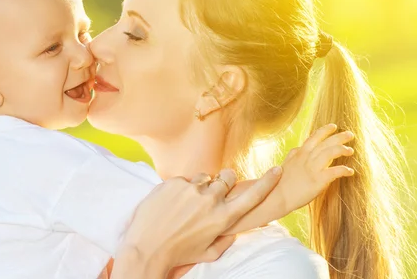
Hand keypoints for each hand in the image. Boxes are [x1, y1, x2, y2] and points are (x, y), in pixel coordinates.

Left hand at [113, 167, 281, 277]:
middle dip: (226, 181)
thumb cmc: (178, 254)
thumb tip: (234, 229)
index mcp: (223, 218)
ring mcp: (190, 189)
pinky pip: (183, 179)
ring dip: (201, 185)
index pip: (252, 196)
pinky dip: (181, 188)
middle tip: (216, 190)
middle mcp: (210, 200)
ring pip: (204, 176)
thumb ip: (226, 239)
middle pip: (228, 177)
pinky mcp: (173, 182)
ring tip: (187, 204)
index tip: (278, 169)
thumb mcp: (209, 253)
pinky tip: (172, 203)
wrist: (146, 248)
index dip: (268, 181)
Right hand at [278, 123, 354, 212]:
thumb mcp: (286, 163)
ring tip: (351, 151)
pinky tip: (350, 171)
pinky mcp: (318, 180)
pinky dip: (344, 170)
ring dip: (342, 150)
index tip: (333, 126)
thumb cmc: (280, 182)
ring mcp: (312, 168)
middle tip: (350, 134)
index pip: (314, 137)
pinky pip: (334, 172)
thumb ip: (294, 154)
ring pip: (330, 152)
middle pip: (325, 142)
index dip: (324, 130)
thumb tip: (298, 148)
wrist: (277, 196)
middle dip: (339, 137)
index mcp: (299, 153)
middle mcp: (306, 157)